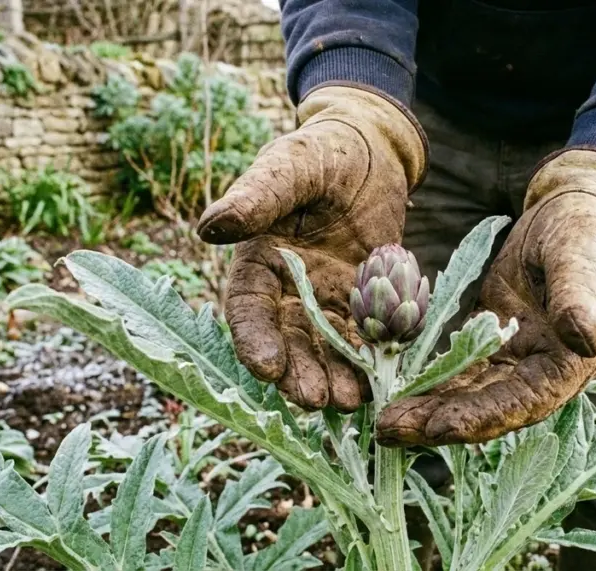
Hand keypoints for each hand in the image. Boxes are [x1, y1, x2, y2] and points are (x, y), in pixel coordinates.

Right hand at [197, 84, 426, 412]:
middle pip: (287, 341)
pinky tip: (383, 377)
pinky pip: (365, 336)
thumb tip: (212, 227)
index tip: (266, 368)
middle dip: (299, 373)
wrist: (372, 149)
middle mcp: (288, 289)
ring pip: (326, 347)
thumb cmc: (324, 150)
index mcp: (259, 260)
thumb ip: (258, 196)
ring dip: (336, 376)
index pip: (248, 309)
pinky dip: (371, 358)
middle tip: (318, 400)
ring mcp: (326, 299)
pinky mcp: (363, 301)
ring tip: (354, 400)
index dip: (254, 341)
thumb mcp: (292, 166)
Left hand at [376, 148, 595, 445]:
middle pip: (486, 409)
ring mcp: (513, 359)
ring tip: (382, 421)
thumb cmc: (587, 231)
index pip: (523, 403)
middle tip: (386, 429)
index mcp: (570, 364)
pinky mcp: (489, 341)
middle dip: (437, 422)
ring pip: (465, 394)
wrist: (578, 212)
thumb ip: (581, 296)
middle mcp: (541, 373)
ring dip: (426, 408)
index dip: (481, 418)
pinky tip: (392, 386)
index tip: (438, 428)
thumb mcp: (584, 257)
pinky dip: (426, 380)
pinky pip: (455, 367)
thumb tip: (585, 338)